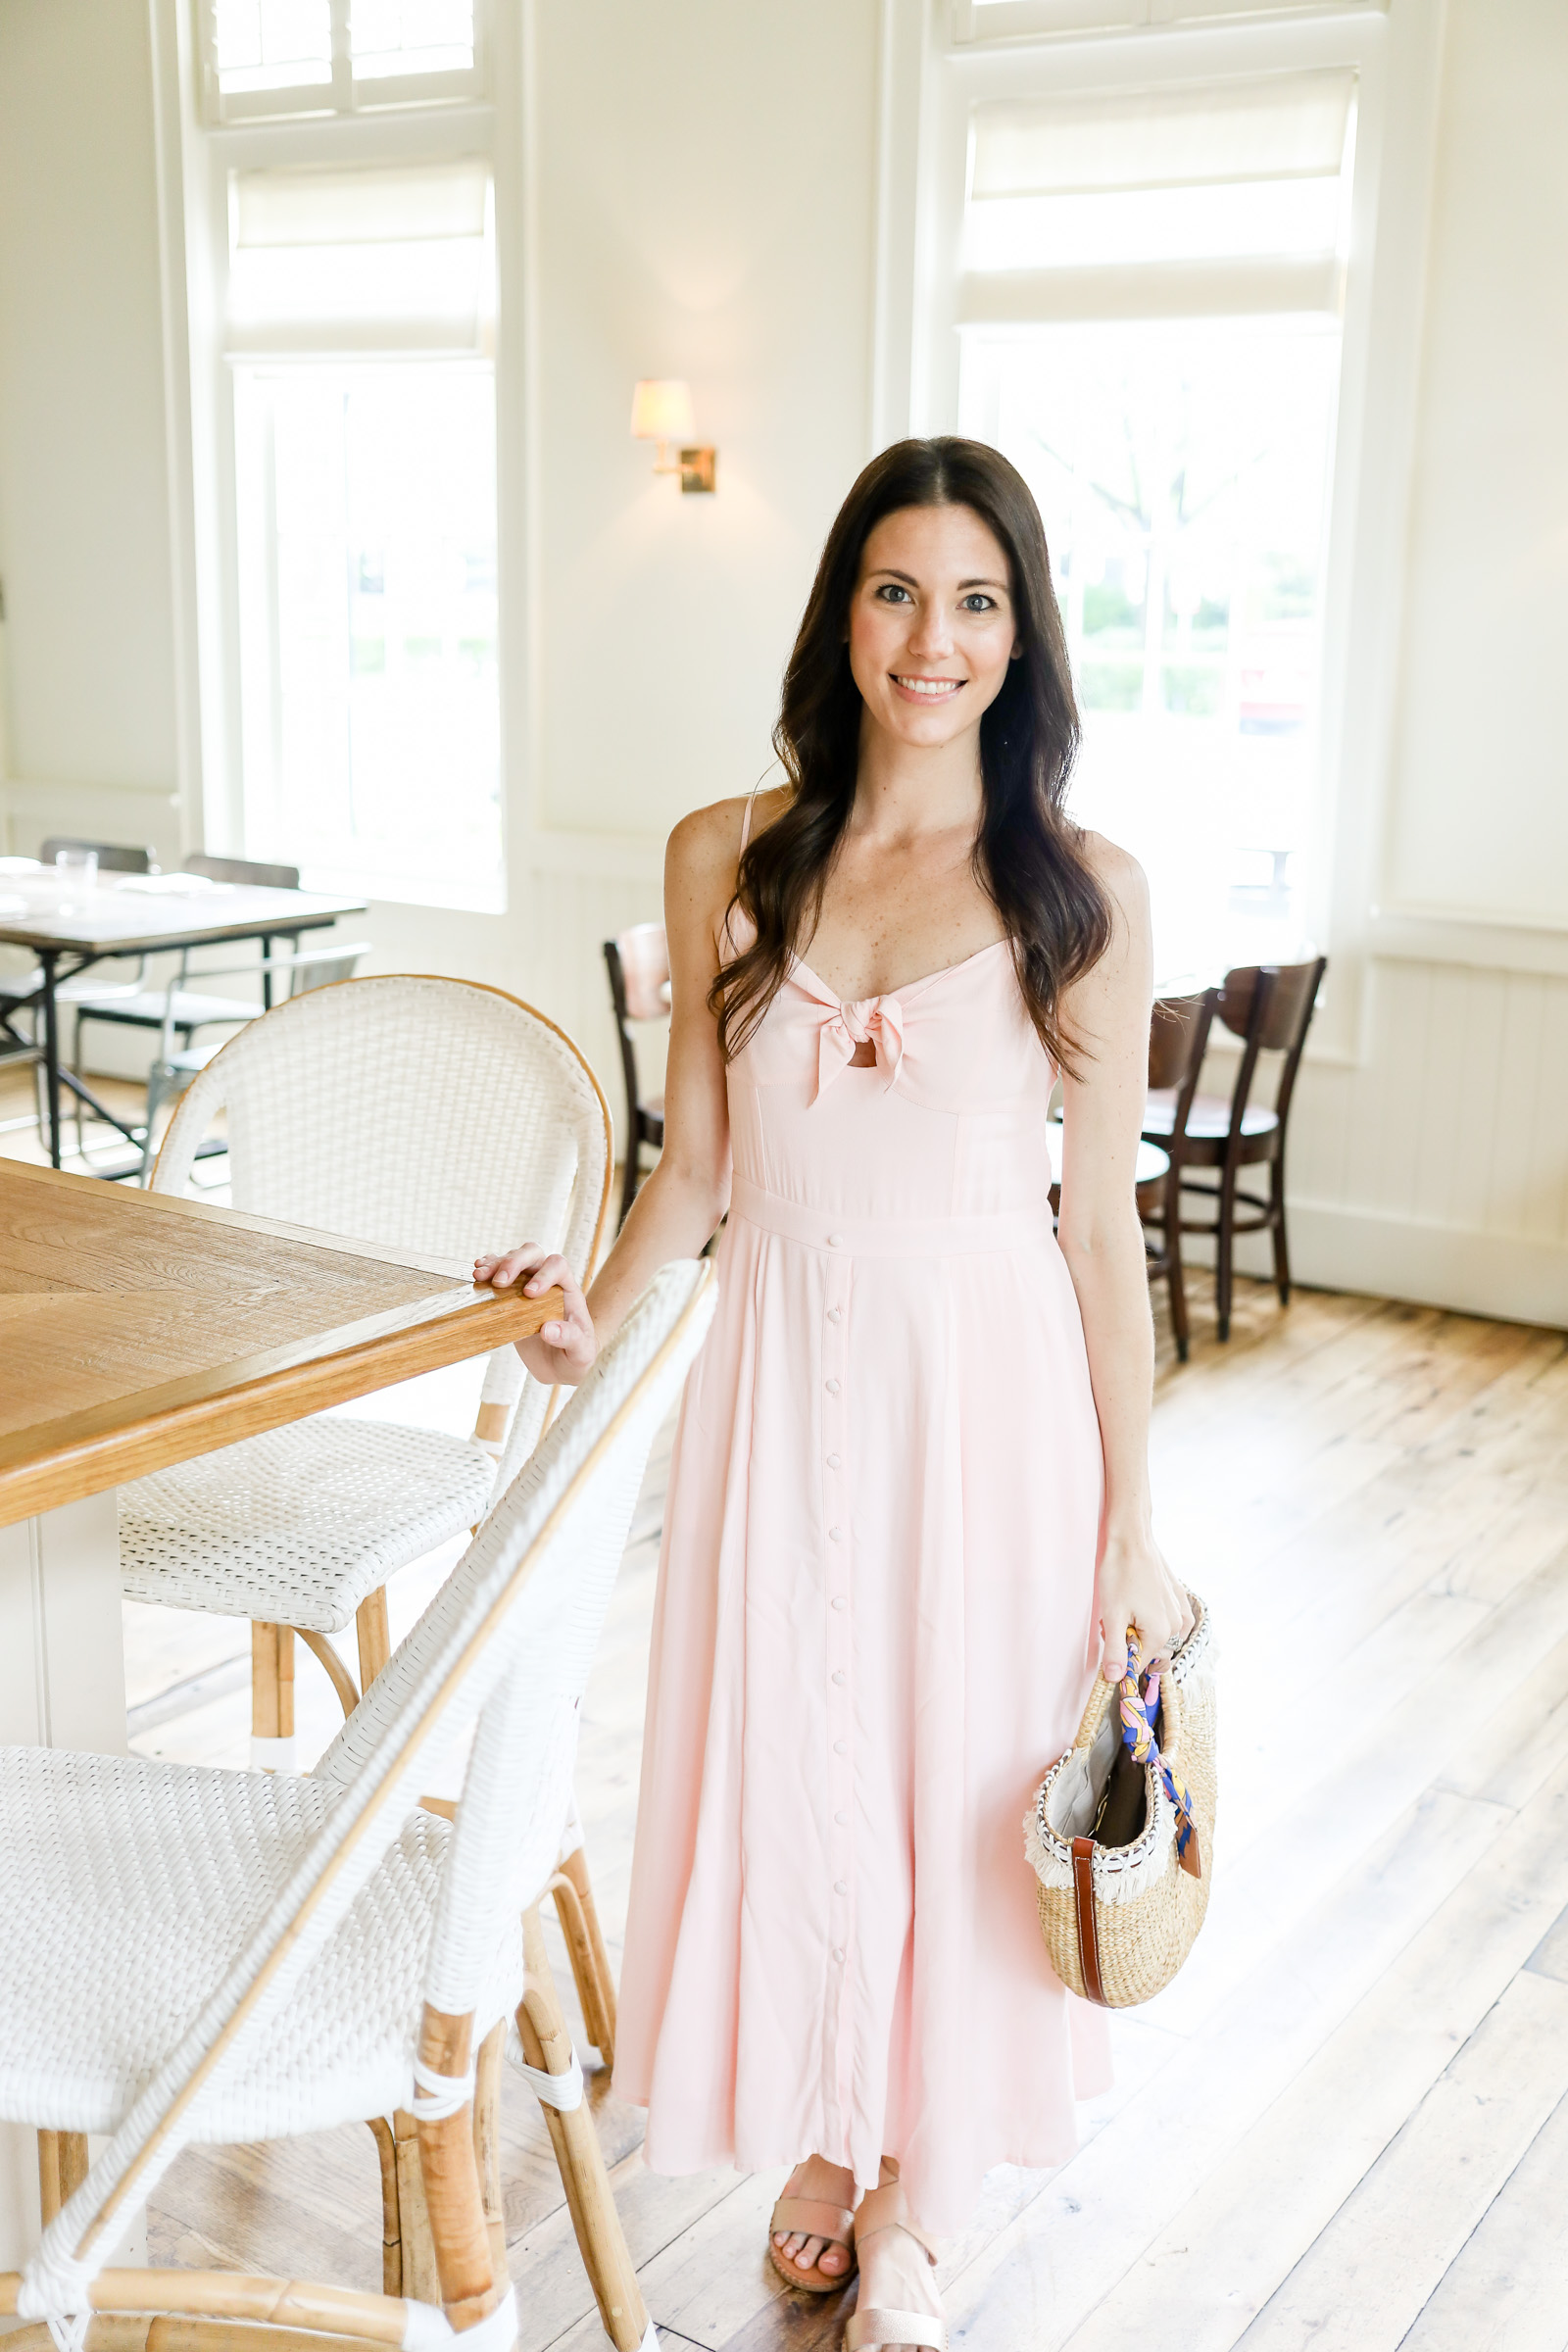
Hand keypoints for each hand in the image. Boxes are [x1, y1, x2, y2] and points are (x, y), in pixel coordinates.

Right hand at [473, 1245, 596, 1386]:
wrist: (560, 1364)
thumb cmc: (575, 1355)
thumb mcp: (581, 1352)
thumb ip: (570, 1338)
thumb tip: (548, 1329)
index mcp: (567, 1289)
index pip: (558, 1266)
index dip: (544, 1275)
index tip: (529, 1295)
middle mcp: (547, 1281)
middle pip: (533, 1253)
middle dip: (514, 1262)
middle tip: (499, 1282)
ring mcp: (527, 1285)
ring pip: (513, 1258)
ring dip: (496, 1264)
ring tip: (479, 1277)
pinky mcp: (510, 1296)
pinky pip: (499, 1272)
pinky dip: (488, 1269)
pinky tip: (477, 1275)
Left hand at [1097, 1526, 1194, 1681]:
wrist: (1132, 1539)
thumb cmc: (1119, 1574)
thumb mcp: (1111, 1616)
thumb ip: (1115, 1651)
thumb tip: (1115, 1679)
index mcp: (1161, 1633)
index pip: (1140, 1664)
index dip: (1121, 1658)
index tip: (1108, 1640)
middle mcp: (1176, 1626)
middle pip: (1150, 1651)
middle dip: (1131, 1643)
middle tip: (1113, 1623)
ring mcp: (1180, 1611)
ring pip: (1158, 1636)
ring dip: (1140, 1630)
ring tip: (1124, 1610)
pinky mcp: (1179, 1598)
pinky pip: (1168, 1621)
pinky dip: (1152, 1619)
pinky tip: (1138, 1602)